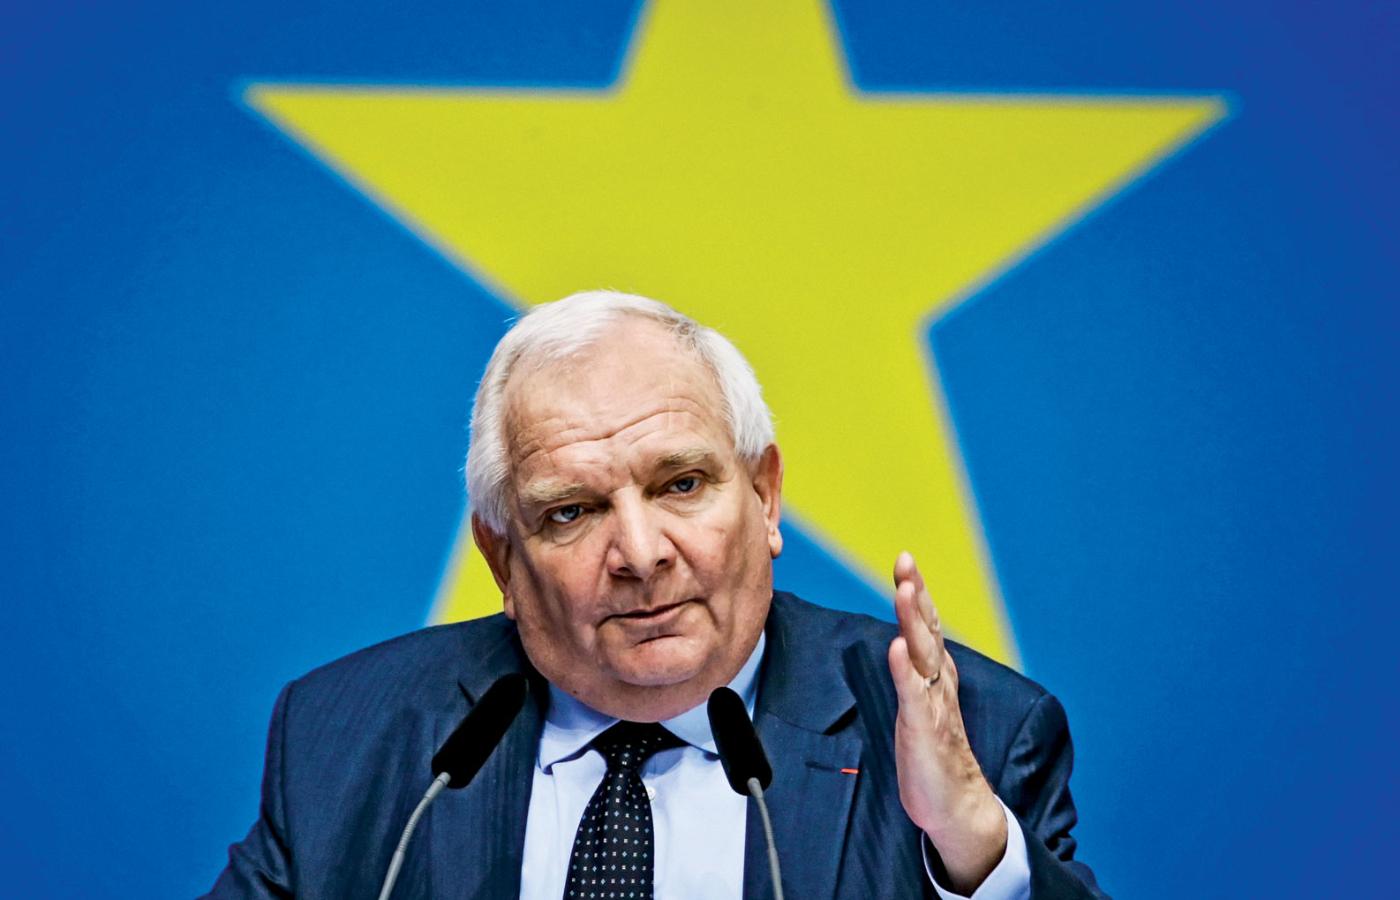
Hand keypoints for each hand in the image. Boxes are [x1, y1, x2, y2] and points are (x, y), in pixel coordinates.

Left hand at [888, 551, 1007, 893]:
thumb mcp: (920, 704)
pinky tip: (896, 648)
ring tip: (903, 590)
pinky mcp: (924, 729)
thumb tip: (903, 641)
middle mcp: (938, 683)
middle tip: (906, 561)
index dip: (917, 593)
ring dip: (913, 620)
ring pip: (922, 654)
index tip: (906, 560)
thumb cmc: (932, 754)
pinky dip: (904, 670)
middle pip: (927, 630)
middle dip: (915, 594)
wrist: (954, 805)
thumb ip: (913, 672)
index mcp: (936, 676)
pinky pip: (913, 695)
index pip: (927, 626)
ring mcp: (933, 704)